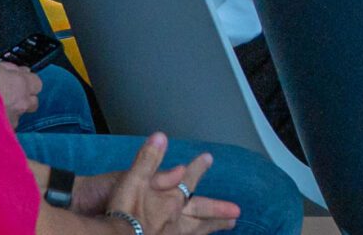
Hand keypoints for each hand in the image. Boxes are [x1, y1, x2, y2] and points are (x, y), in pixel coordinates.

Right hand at [0, 60, 43, 123]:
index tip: (18, 77)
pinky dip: (0, 123)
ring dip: (10, 111)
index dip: (27, 80)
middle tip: (9, 92)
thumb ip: (6, 68)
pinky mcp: (2, 134)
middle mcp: (20, 104)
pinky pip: (6, 127)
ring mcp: (11, 121)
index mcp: (20, 84)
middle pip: (32, 102)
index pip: (36, 83)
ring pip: (18, 116)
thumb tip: (13, 70)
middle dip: (23, 97)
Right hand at [77, 135, 235, 232]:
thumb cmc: (126, 211)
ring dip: (212, 227)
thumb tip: (162, 137)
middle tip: (236, 212)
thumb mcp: (133, 180)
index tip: (209, 158)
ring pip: (198, 230)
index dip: (198, 168)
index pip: (188, 180)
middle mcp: (177, 218)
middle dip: (218, 209)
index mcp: (170, 199)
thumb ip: (149, 160)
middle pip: (202, 212)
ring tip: (228, 226)